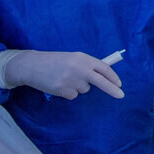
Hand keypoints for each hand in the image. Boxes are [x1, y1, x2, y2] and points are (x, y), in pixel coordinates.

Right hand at [0, 50, 123, 99]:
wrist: (32, 65)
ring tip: (65, 78)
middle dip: (112, 89)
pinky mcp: (62, 90)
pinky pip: (73, 96)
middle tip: (122, 95)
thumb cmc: (55, 61)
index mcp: (83, 58)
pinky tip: (59, 85)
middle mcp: (78, 68)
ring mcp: (70, 80)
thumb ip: (88, 65)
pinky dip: (68, 93)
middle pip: (100, 81)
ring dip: (78, 87)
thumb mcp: (73, 58)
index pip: (103, 68)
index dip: (113, 77)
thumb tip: (105, 76)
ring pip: (84, 90)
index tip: (119, 84)